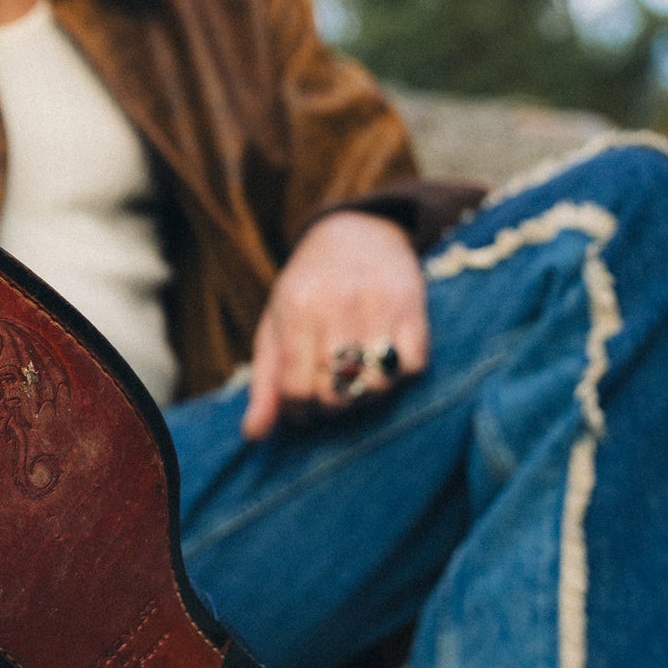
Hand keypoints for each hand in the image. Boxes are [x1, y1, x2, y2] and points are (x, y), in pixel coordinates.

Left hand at [242, 211, 427, 439]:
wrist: (357, 233)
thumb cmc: (308, 289)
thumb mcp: (276, 325)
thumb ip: (265, 382)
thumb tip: (253, 435)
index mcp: (296, 309)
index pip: (296, 390)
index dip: (298, 411)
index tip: (301, 406)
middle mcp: (337, 306)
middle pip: (336, 395)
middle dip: (331, 406)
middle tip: (330, 391)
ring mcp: (379, 306)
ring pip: (377, 387)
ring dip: (366, 394)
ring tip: (356, 376)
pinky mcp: (414, 309)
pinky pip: (413, 369)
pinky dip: (400, 377)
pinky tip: (384, 361)